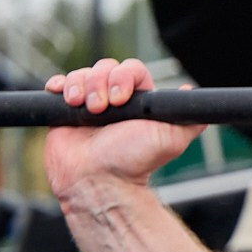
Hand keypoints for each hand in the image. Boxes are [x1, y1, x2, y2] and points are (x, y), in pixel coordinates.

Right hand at [42, 58, 204, 199]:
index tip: (121, 97)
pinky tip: (63, 96)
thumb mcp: (171, 139)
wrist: (99, 183)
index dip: (124, 76)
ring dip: (79, 85)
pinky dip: (59, 85)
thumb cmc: (133, 164)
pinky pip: (60, 86)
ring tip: (82, 107)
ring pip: (81, 75)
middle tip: (101, 108)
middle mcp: (114, 101)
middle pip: (104, 68)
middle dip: (99, 82)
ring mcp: (88, 106)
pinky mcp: (65, 114)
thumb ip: (190, 118)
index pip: (132, 69)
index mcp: (139, 102)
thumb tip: (192, 93)